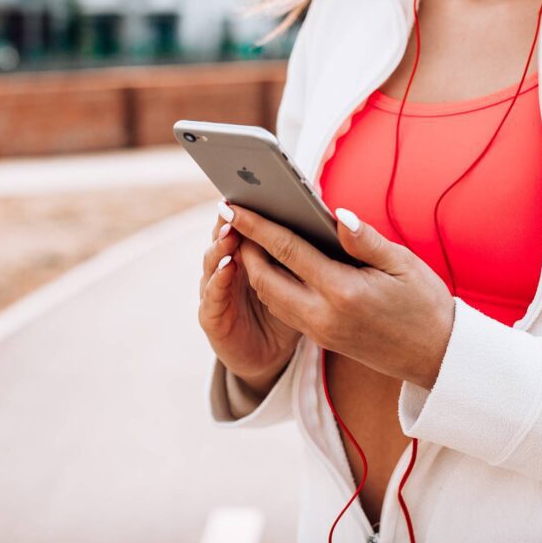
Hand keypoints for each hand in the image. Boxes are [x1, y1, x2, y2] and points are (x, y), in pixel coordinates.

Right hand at [198, 200, 302, 395]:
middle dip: (230, 220)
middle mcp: (229, 267)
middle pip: (224, 237)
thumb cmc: (294, 311)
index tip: (260, 186)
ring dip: (220, 244)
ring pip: (213, 262)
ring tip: (232, 230)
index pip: (248, 225)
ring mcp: (217, 292)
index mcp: (253, 254)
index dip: (252, 208)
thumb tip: (330, 214)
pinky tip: (227, 267)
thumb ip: (311, 250)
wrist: (271, 356)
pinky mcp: (212, 318)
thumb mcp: (307, 280)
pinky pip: (211, 297)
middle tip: (239, 201)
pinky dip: (216, 280)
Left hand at [222, 200, 455, 388]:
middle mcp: (323, 316)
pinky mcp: (321, 339)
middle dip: (245, 248)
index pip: (288, 252)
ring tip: (248, 237)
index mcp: (343, 292)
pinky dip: (271, 285)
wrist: (436, 357)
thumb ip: (365, 239)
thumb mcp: (403, 264)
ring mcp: (320, 331)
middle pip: (265, 279)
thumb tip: (336, 214)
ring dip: (254, 268)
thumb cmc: (425, 305)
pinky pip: (284, 310)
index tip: (234, 206)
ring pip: (270, 297)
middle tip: (234, 218)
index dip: (257, 226)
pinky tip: (274, 265)